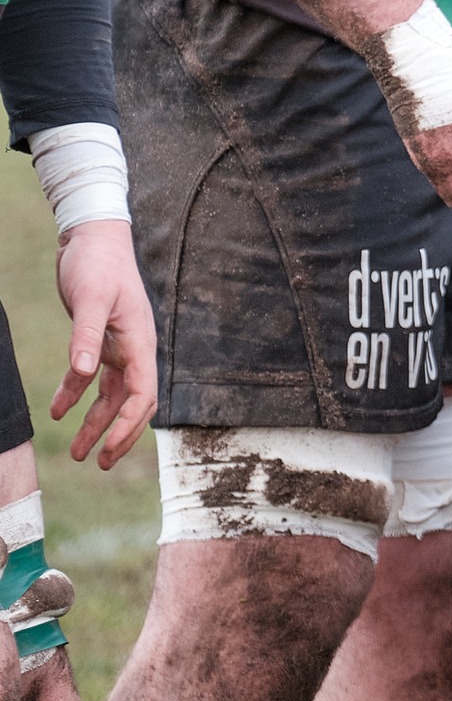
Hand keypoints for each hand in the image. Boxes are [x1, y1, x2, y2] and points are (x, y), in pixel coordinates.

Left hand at [49, 221, 156, 468]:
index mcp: (140, 342)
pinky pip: (91, 377)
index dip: (128, 425)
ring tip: (79, 453)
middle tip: (100, 463)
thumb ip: (86, 337)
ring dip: (97, 423)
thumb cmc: (97, 264)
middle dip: (119, 435)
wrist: (92, 237)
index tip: (110, 449)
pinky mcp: (100, 340)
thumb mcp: (89, 299)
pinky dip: (76, 396)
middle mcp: (135, 348)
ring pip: (113, 395)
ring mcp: (118, 345)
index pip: (143, 394)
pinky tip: (59, 412)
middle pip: (134, 403)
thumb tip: (83, 374)